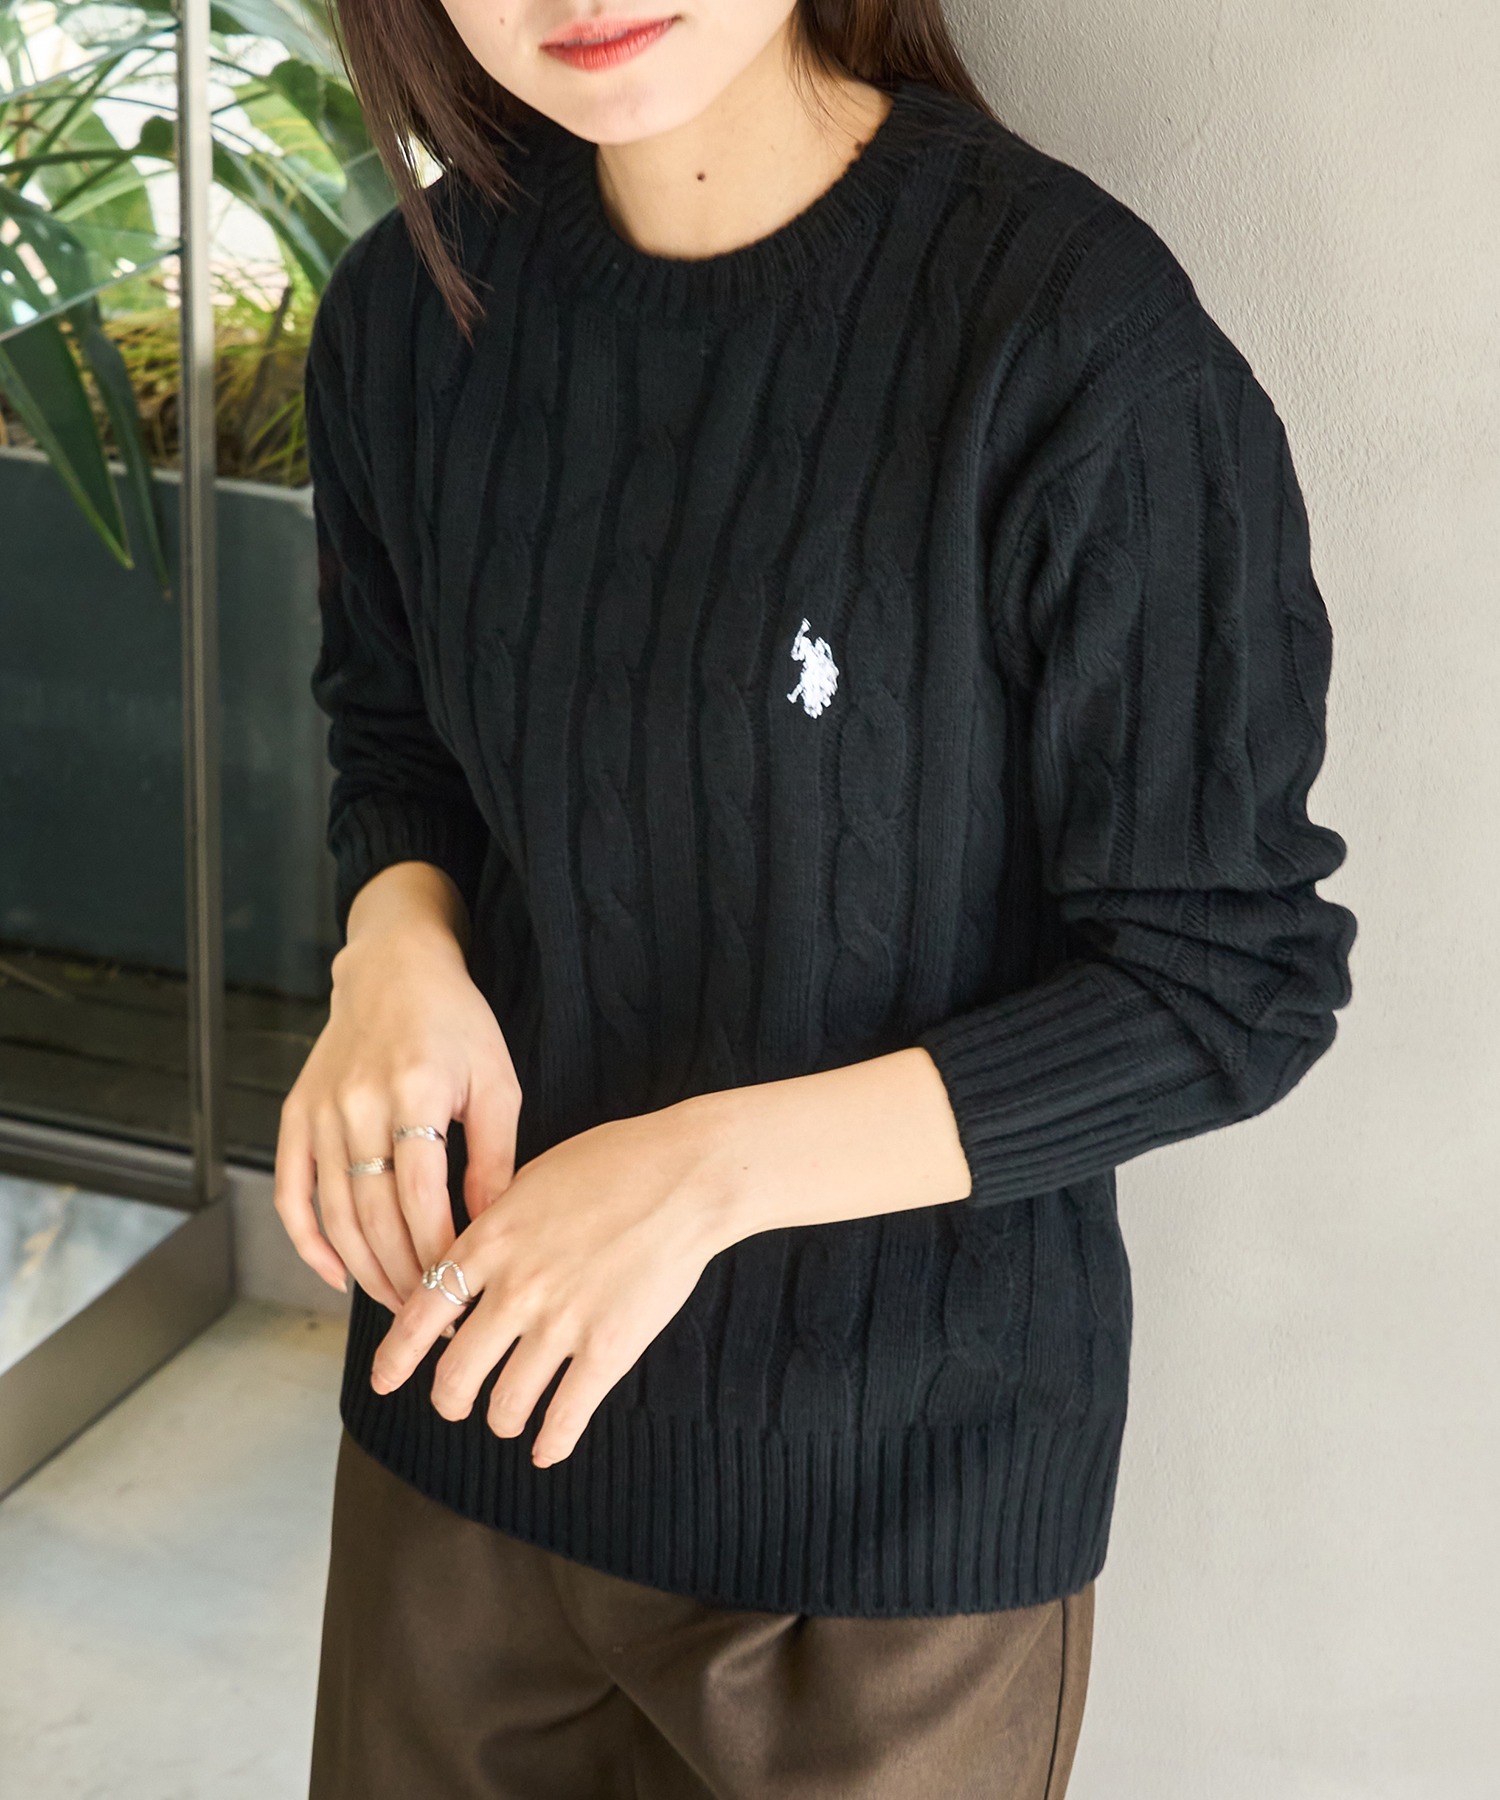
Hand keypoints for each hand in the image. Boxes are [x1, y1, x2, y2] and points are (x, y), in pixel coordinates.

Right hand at [273, 864, 522, 1313]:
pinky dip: (309, 1242)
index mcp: (414, 1093)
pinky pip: (292, 1192)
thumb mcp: (496, 1081)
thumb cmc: (457, 1024)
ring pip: (334, 1215)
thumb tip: (488, 1230)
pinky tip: (338, 1276)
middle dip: (404, 1278)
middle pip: (374, 1218)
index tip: (463, 1296)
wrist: (394, 968)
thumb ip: (494, 1157)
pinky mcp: (296, 1114)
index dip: (439, 1258)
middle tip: (432, 1318)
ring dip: (364, 1271)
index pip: (422, 1201)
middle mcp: (357, 1104)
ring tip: (398, 1306)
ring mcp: (320, 1111)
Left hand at [368, 1096, 735, 1466]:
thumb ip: (495, 1225)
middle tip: (455, 1403)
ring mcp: (561, 1322)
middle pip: (454, 1374)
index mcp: (489, 1241)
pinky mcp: (608, 1349)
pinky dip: (551, 1443)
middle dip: (448, 1400)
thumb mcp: (532, 1179)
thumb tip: (468, 1261)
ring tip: (507, 1418)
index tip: (384, 1380)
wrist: (685, 1176)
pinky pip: (565, 1416)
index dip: (395, 1358)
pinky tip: (547, 1450)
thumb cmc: (615, 1163)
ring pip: (505, 1405)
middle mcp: (515, 1288)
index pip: (420, 1315)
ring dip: (501, 1420)